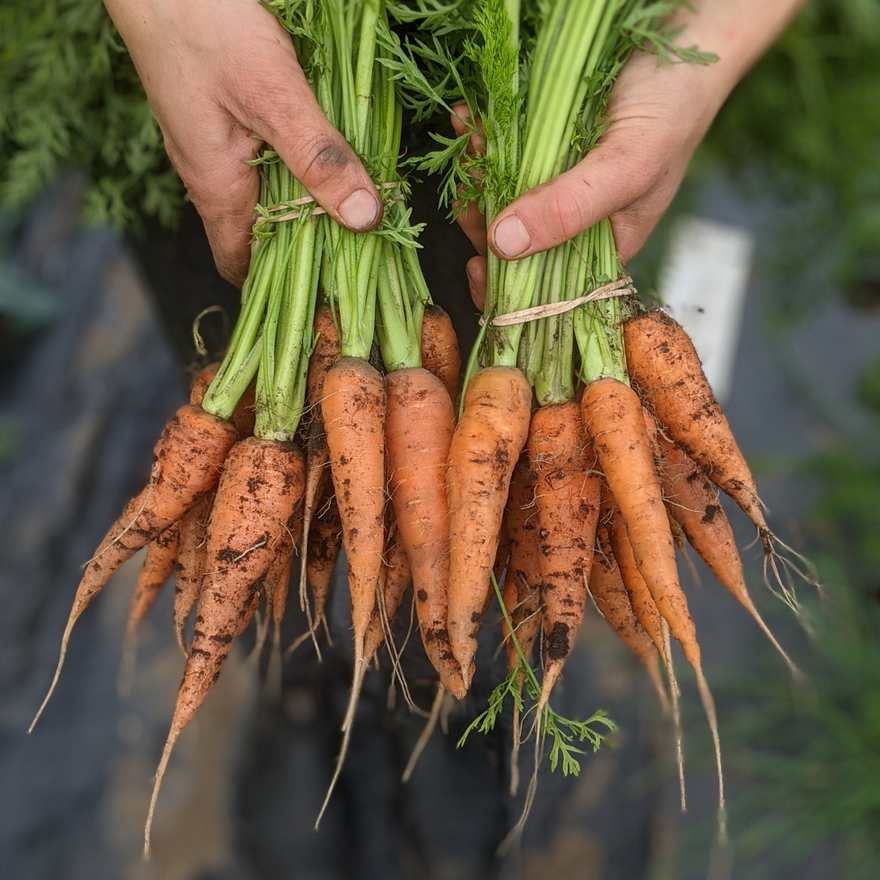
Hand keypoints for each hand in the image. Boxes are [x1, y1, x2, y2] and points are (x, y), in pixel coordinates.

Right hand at [104, 0, 382, 286]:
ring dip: (304, 205)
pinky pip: (261, 163)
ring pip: (263, 198)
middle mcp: (209, 177)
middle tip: (360, 247)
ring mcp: (213, 149)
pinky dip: (295, 169)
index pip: (241, 266)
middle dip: (306, 247)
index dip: (280, 286)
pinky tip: (326, 157)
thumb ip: (318, 158)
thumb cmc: (207, 27)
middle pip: (258, 236)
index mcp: (216, 188)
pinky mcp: (221, 122)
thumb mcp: (275, 95)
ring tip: (355, 207)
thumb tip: (364, 219)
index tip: (329, 289)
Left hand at [454, 0, 808, 308]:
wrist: (686, 36)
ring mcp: (554, 183)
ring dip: (475, 175)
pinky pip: (498, 155)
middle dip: (483, 222)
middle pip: (512, 245)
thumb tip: (506, 245)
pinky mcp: (540, 147)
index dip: (506, 285)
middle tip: (470, 196)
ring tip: (470, 142)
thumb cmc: (675, 108)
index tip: (477, 266)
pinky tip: (468, 121)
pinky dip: (478, 141)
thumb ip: (570, 209)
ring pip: (498, 198)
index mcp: (602, 247)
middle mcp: (574, 222)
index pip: (545, 286)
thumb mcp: (627, 167)